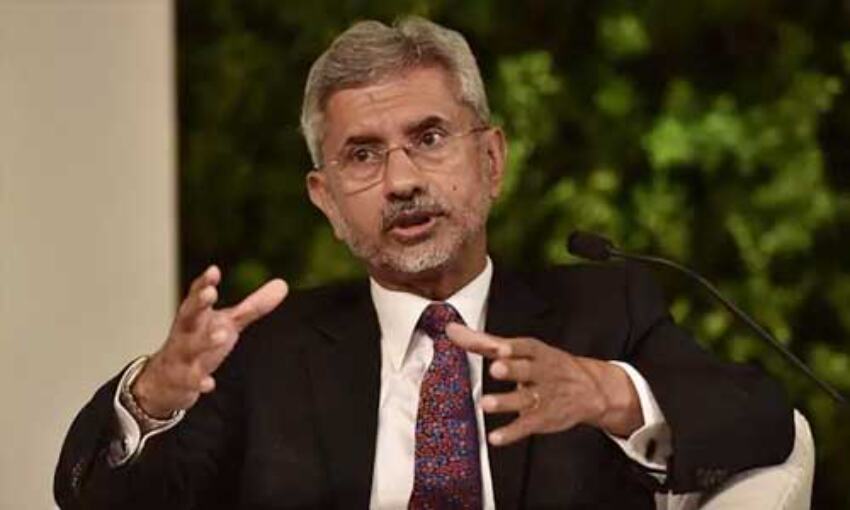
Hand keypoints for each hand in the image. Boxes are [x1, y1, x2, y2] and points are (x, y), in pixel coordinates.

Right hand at [132, 265, 287, 417]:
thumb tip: (283, 284)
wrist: (167, 379)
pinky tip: (209, 384)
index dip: (204, 282)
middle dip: (198, 303)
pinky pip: (190, 380)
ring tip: (222, 334)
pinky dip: (199, 381)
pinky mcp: (183, 379)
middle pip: (189, 314)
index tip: (214, 270)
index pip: (198, 295)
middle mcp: (186, 331)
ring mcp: (183, 355)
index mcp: (196, 315)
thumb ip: (252, 306)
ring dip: (205, 340)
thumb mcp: (227, 322)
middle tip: (210, 292)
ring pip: (191, 347)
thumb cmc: (200, 341)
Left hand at [446, 323, 642, 445]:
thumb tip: (451, 329)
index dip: (513, 348)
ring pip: (525, 399)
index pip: (524, 347)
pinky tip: (495, 437)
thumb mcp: (521, 350)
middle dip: (512, 369)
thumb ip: (484, 341)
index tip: (499, 348)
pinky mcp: (543, 418)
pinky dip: (511, 432)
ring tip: (486, 404)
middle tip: (495, 368)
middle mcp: (541, 372)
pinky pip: (526, 426)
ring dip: (506, 401)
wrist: (590, 389)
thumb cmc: (546, 364)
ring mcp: (543, 396)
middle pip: (526, 370)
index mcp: (535, 352)